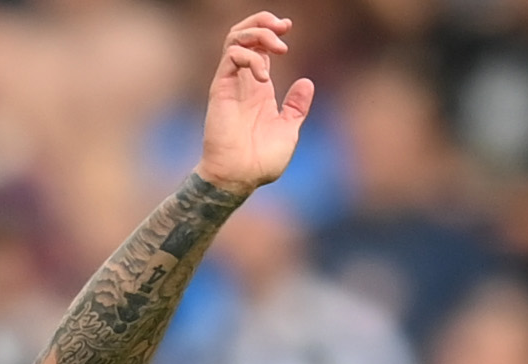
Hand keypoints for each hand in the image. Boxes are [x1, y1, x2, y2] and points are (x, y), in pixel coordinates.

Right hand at [198, 13, 313, 195]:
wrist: (239, 178)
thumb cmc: (260, 161)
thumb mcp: (288, 130)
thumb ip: (296, 106)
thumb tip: (306, 82)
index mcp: (258, 89)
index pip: (259, 48)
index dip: (272, 31)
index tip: (288, 27)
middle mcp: (243, 82)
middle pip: (244, 35)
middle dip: (263, 22)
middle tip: (284, 26)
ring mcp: (230, 84)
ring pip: (235, 39)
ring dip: (258, 33)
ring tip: (278, 46)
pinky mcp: (221, 89)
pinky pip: (231, 57)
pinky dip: (250, 57)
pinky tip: (263, 75)